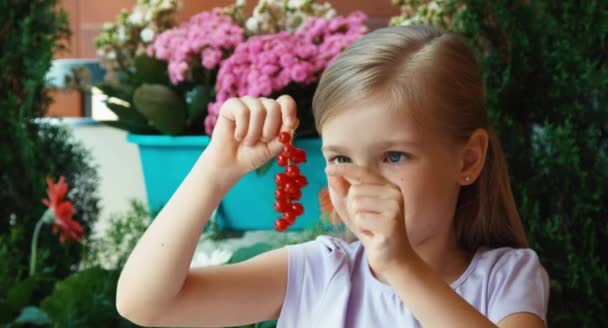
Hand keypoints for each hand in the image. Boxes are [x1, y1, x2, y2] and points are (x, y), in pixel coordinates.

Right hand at [205, 95, 298, 176]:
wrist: (231, 163)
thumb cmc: (253, 155)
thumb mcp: (274, 148)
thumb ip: (285, 135)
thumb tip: (295, 121)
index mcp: (275, 112)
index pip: (286, 101)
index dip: (289, 110)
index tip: (288, 124)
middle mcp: (262, 104)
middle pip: (273, 106)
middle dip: (269, 129)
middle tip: (262, 140)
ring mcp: (246, 103)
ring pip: (258, 109)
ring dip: (254, 132)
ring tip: (248, 142)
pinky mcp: (231, 105)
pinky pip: (242, 111)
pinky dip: (242, 129)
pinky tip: (238, 136)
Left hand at [325, 164, 414, 279]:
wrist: (392, 258)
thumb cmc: (373, 232)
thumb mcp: (354, 210)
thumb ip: (343, 193)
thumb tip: (331, 176)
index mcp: (388, 186)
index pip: (363, 172)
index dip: (344, 169)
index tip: (328, 168)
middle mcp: (394, 193)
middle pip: (354, 192)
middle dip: (353, 209)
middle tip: (367, 222)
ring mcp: (394, 206)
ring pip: (356, 205)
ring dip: (357, 220)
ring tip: (371, 228)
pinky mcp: (391, 222)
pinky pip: (360, 219)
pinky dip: (362, 229)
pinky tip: (374, 235)